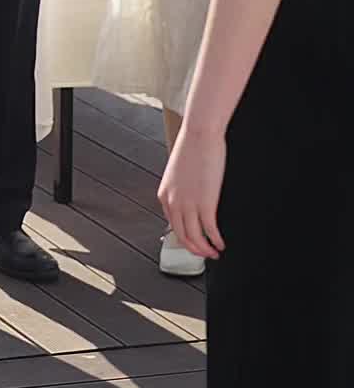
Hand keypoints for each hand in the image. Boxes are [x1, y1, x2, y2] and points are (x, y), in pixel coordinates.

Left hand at [159, 124, 226, 261]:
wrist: (200, 133)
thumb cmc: (192, 146)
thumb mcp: (180, 172)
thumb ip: (182, 187)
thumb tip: (191, 194)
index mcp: (165, 195)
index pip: (172, 224)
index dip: (184, 236)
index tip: (194, 241)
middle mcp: (173, 203)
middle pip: (182, 236)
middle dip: (195, 249)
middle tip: (206, 254)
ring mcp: (188, 204)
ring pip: (195, 238)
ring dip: (205, 250)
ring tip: (215, 253)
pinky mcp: (205, 203)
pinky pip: (209, 231)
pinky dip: (216, 241)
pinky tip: (221, 244)